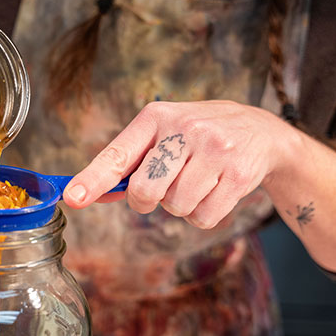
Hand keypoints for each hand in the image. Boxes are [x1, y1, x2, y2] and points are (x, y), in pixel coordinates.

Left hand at [62, 100, 295, 228]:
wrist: (262, 132)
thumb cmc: (198, 137)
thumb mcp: (163, 134)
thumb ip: (128, 162)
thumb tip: (88, 192)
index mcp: (156, 117)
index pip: (117, 154)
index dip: (93, 179)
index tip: (73, 198)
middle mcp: (185, 128)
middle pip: (144, 191)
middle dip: (147, 201)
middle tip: (162, 188)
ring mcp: (214, 150)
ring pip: (175, 207)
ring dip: (180, 206)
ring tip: (196, 182)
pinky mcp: (239, 174)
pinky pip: (203, 218)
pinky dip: (203, 215)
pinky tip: (214, 190)